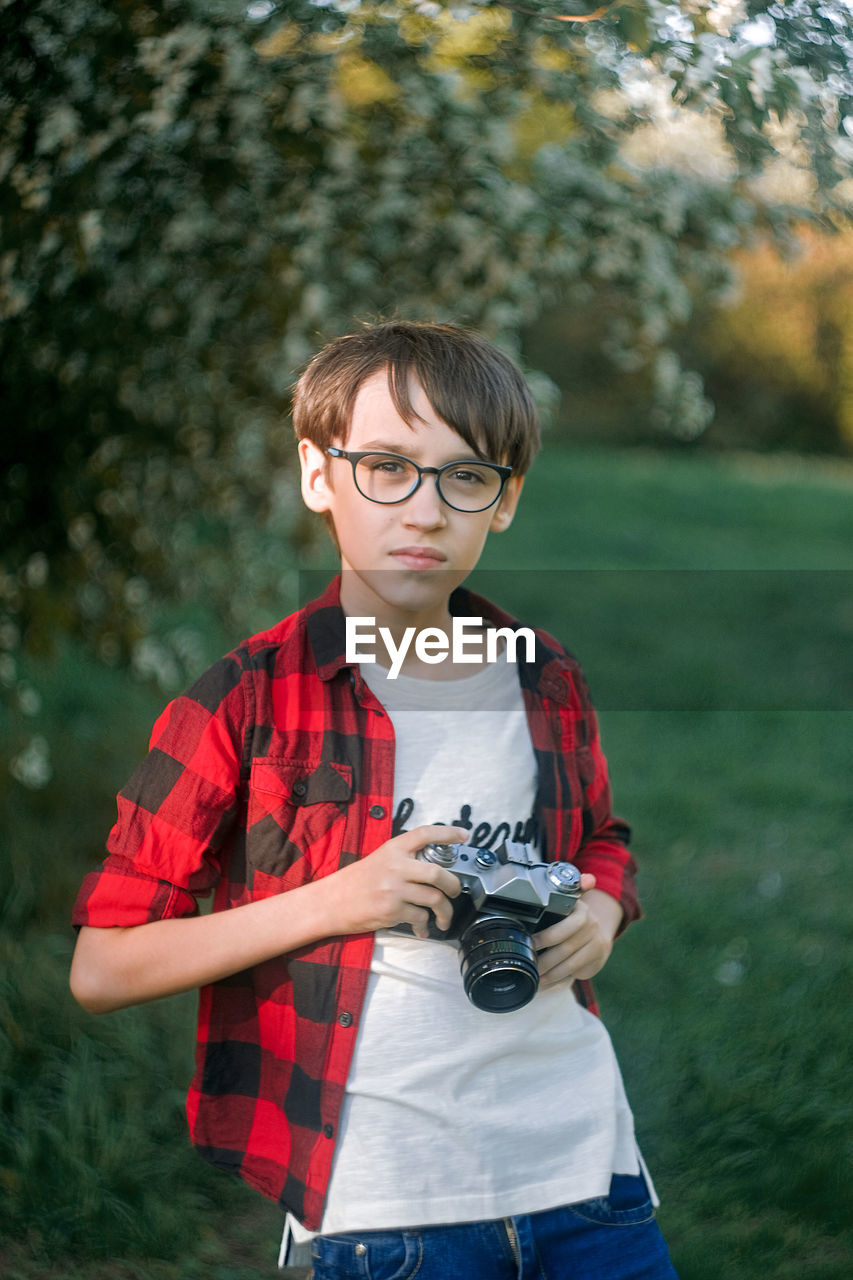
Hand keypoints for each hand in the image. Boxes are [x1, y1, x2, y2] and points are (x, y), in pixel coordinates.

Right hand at [321, 825, 467, 938]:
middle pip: (438, 873)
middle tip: (456, 892)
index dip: (448, 833)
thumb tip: (436, 868)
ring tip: (444, 918)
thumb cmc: (357, 881)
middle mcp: (395, 866)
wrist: (331, 901)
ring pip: (434, 899)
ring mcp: (393, 889)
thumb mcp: (381, 859)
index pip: (425, 833)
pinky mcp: (391, 910)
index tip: (464, 835)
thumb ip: (405, 859)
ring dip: (445, 912)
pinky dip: (424, 925)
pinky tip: (422, 928)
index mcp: (393, 849)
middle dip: (454, 886)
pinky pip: (420, 917)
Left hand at [532, 877, 621, 987]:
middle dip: (546, 959)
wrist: (598, 934)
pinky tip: (547, 982)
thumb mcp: (571, 902)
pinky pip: (575, 973)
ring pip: (571, 963)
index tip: (531, 942)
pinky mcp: (597, 960)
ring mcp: (596, 945)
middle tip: (530, 964)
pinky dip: (559, 979)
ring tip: (536, 976)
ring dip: (551, 972)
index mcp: (582, 911)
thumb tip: (588, 879)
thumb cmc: (573, 919)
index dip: (548, 936)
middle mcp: (592, 927)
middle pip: (566, 948)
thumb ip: (572, 889)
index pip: (567, 925)